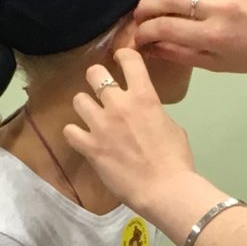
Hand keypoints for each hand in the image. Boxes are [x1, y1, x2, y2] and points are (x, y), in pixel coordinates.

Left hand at [62, 48, 199, 213]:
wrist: (165, 190)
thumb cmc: (177, 160)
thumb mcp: (172, 127)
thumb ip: (154, 113)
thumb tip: (146, 114)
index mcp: (144, 96)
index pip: (128, 59)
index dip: (123, 55)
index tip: (120, 60)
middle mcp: (119, 104)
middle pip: (95, 74)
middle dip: (97, 78)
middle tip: (101, 90)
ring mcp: (101, 125)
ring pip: (78, 100)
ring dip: (85, 107)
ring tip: (91, 117)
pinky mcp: (89, 146)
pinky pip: (69, 131)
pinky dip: (75, 134)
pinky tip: (82, 139)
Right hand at [133, 0, 246, 72]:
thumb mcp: (219, 65)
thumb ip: (183, 54)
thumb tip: (152, 47)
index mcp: (213, 35)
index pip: (164, 26)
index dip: (143, 32)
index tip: (136, 38)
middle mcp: (215, 7)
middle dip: (143, 9)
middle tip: (137, 20)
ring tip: (154, 6)